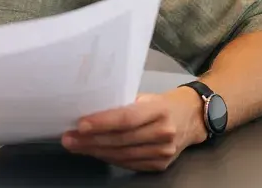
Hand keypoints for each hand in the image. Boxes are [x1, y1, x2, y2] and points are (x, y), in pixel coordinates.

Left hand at [61, 88, 205, 172]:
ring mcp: (163, 152)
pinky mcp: (160, 165)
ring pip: (122, 155)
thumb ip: (125, 104)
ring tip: (76, 146)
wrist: (193, 119)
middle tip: (69, 138)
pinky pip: (129, 164)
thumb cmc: (164, 103)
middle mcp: (163, 132)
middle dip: (91, 140)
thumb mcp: (148, 96)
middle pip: (121, 140)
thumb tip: (92, 109)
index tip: (80, 124)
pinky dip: (109, 158)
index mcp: (159, 109)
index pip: (127, 118)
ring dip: (95, 151)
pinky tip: (95, 152)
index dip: (103, 122)